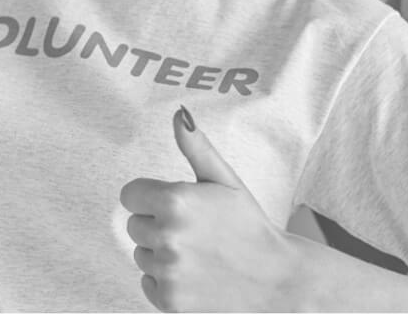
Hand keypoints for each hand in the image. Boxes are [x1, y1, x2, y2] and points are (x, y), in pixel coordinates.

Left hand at [120, 108, 297, 311]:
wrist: (278, 279)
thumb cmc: (249, 224)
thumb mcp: (224, 180)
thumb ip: (195, 146)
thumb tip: (178, 113)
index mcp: (175, 200)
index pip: (129, 195)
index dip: (150, 198)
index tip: (175, 205)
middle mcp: (166, 235)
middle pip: (133, 225)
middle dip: (156, 224)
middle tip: (192, 231)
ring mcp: (168, 270)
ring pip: (140, 254)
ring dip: (160, 253)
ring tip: (196, 253)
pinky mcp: (169, 300)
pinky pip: (146, 282)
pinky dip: (164, 281)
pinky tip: (193, 275)